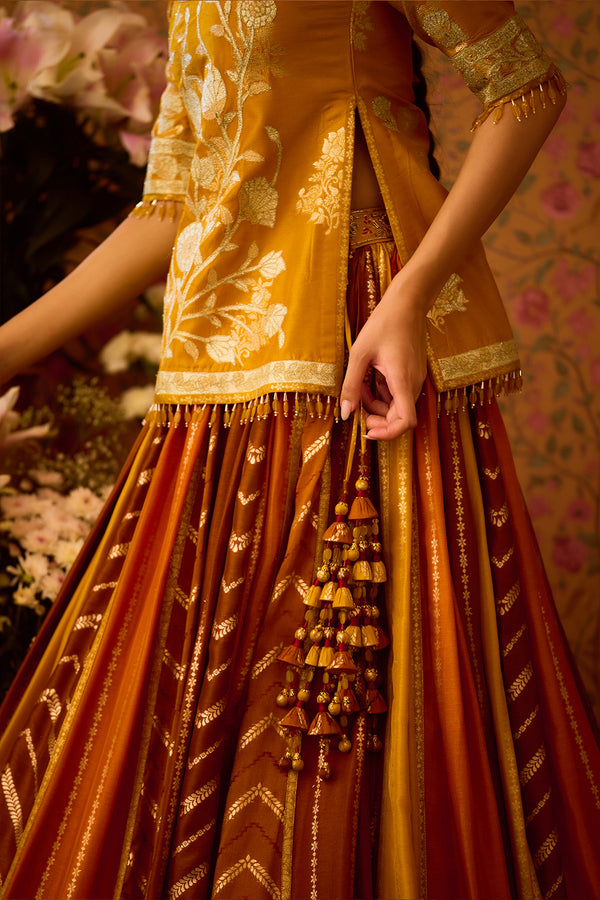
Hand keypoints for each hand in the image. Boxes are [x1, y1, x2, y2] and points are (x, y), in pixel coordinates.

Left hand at [340, 271, 428, 439]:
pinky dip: (383, 395)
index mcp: (403, 381)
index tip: (367, 430)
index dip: (387, 433)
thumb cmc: (384, 324)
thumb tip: (345, 414)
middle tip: (356, 405)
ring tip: (359, 388)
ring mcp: (416, 379)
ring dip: (377, 405)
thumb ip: (351, 385)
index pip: (405, 422)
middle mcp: (414, 384)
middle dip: (376, 418)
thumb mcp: (359, 354)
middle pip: (399, 418)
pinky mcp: (413, 374)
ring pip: (398, 407)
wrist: (408, 303)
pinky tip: (370, 381)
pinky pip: (400, 394)